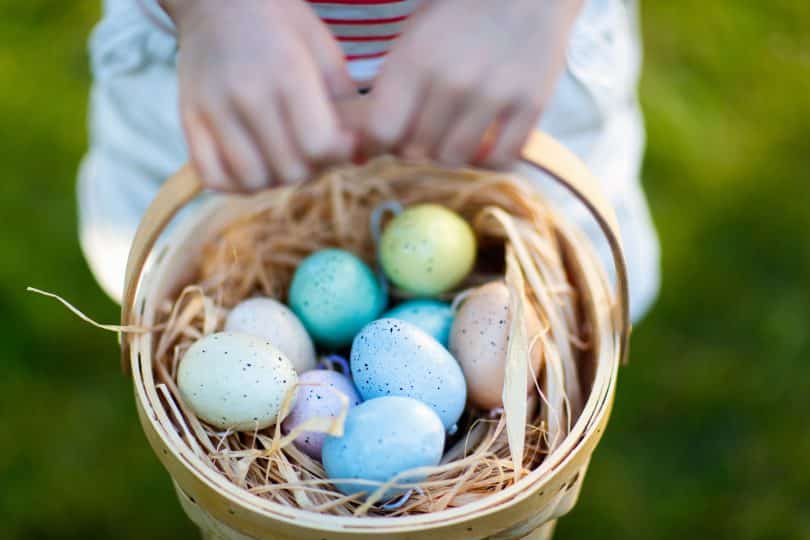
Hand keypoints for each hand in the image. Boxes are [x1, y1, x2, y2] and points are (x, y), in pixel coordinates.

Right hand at [163, 0, 354, 190]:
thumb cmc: (281, 23)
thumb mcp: (324, 51)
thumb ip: (346, 103)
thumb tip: (362, 156)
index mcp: (289, 73)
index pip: (319, 146)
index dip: (337, 154)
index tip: (340, 143)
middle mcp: (248, 94)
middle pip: (290, 170)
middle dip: (310, 169)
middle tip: (310, 149)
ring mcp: (213, 109)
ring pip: (253, 181)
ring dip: (275, 179)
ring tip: (281, 156)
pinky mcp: (188, 119)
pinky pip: (213, 177)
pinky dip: (235, 183)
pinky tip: (251, 164)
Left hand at [361, 0, 582, 168]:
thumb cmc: (458, 17)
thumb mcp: (412, 41)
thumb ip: (389, 92)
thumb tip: (363, 151)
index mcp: (415, 60)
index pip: (382, 132)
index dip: (378, 144)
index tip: (387, 140)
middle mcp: (453, 80)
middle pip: (417, 151)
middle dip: (416, 147)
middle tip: (426, 130)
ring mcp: (494, 93)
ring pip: (455, 158)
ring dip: (451, 152)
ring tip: (456, 133)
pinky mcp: (531, 103)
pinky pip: (501, 158)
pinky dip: (490, 158)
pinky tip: (487, 140)